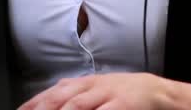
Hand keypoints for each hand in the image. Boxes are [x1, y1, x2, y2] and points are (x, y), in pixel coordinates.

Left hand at [18, 73, 190, 109]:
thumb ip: (71, 96)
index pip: (51, 93)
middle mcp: (91, 87)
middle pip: (60, 97)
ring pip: (77, 104)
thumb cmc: (123, 95)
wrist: (157, 93)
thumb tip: (43, 105)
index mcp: (82, 84)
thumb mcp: (94, 91)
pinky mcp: (122, 104)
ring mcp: (106, 94)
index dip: (33, 104)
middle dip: (42, 109)